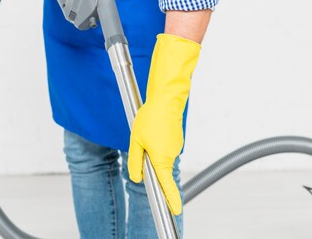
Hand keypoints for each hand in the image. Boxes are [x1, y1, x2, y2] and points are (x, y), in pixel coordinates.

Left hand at [128, 33, 200, 214]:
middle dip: (150, 162)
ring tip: (147, 130)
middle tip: (142, 142)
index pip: (167, 186)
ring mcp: (175, 147)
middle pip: (160, 169)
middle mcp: (171, 155)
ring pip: (161, 156)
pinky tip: (154, 128)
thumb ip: (135, 162)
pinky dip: (158, 142)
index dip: (171, 200)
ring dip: (153, 149)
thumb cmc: (151, 118)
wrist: (166, 98)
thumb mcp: (135, 140)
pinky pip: (165, 147)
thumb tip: (137, 177)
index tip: (175, 212)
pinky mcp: (176, 139)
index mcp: (161, 159)